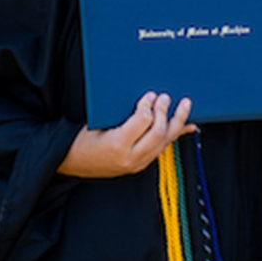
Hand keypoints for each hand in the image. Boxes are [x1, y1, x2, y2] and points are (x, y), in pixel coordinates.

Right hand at [57, 92, 195, 177]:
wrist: (72, 163)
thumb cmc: (81, 139)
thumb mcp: (97, 122)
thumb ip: (120, 112)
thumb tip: (145, 97)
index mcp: (118, 144)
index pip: (143, 122)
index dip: (149, 106)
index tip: (150, 95)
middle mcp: (130, 158)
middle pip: (158, 133)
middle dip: (164, 112)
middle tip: (165, 96)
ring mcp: (137, 164)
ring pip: (164, 142)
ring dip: (176, 121)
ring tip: (185, 105)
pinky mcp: (140, 165)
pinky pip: (162, 148)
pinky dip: (176, 135)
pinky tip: (190, 127)